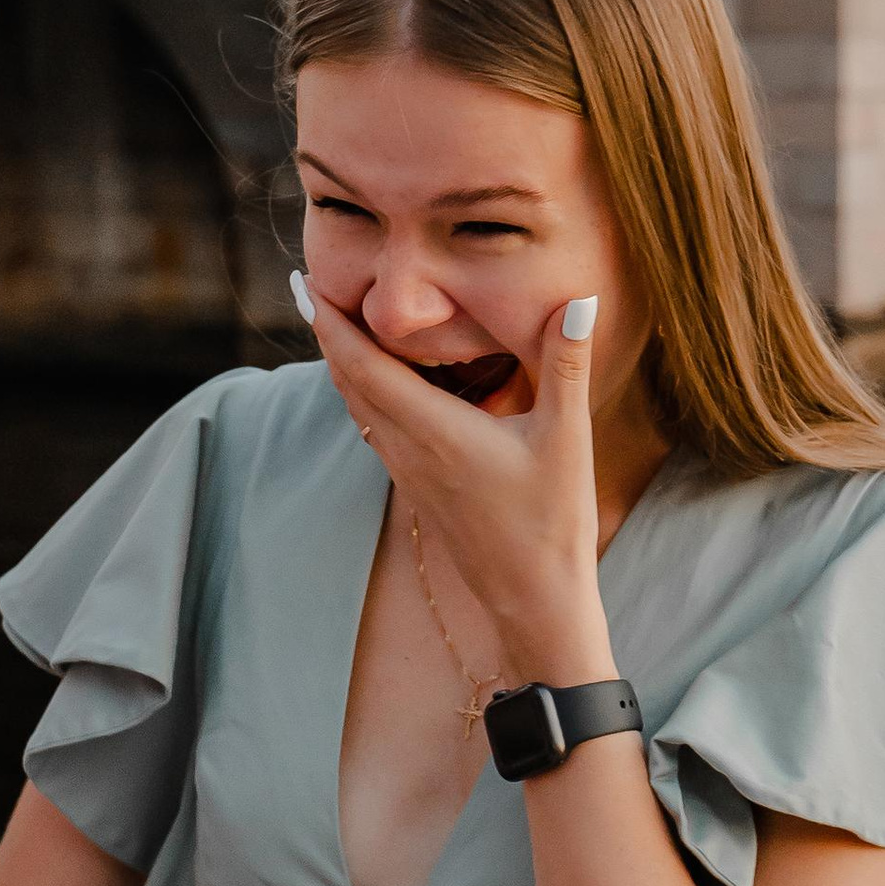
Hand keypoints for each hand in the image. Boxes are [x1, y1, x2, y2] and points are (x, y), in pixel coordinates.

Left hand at [299, 275, 613, 684]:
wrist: (535, 602)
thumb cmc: (552, 524)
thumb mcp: (566, 437)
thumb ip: (566, 363)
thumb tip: (580, 298)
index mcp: (432, 431)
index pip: (361, 365)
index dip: (329, 322)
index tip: (304, 283)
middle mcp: (407, 450)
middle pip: (348, 382)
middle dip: (328, 333)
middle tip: (315, 287)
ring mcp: (409, 472)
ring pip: (359, 408)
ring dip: (345, 365)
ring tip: (340, 324)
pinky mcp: (420, 488)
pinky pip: (377, 430)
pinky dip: (368, 394)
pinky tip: (384, 382)